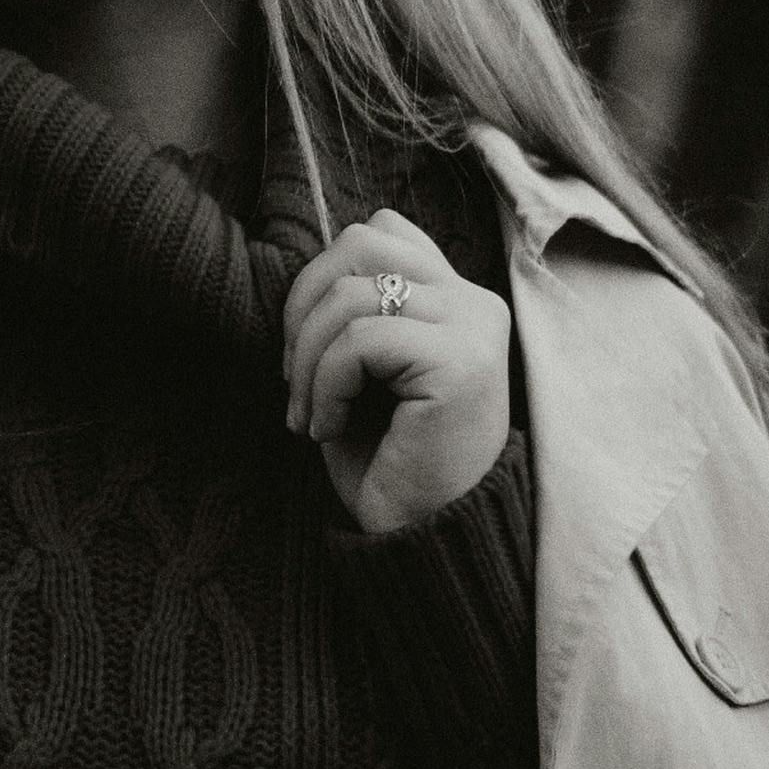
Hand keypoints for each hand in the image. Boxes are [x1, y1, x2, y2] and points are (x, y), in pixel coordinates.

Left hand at [281, 211, 510, 534]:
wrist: (425, 537)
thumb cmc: (389, 459)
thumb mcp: (364, 370)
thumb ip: (352, 310)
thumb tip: (306, 276)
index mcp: (455, 297)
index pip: (380, 231)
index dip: (323, 277)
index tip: (308, 348)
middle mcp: (474, 301)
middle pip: (360, 242)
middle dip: (303, 305)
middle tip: (294, 378)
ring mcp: (473, 326)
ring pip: (351, 291)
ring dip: (307, 356)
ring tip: (309, 412)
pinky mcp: (460, 362)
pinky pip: (360, 340)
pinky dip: (325, 384)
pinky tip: (329, 427)